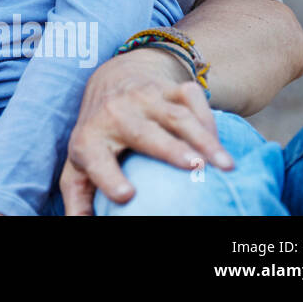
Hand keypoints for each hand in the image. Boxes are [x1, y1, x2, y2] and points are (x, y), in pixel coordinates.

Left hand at [60, 47, 234, 214]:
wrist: (111, 77)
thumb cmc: (98, 134)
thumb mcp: (78, 162)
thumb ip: (78, 196)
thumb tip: (79, 224)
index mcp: (90, 138)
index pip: (95, 158)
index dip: (108, 176)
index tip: (126, 194)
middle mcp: (115, 113)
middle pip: (142, 132)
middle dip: (168, 149)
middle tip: (193, 167)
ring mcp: (144, 97)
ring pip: (176, 115)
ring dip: (202, 138)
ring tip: (224, 164)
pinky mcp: (169, 87)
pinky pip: (192, 98)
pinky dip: (209, 120)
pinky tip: (221, 144)